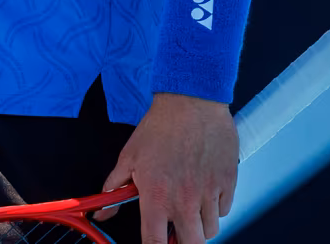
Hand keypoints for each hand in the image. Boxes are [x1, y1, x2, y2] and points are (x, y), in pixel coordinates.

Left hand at [94, 93, 238, 242]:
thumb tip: (102, 212)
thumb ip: (113, 189)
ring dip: (200, 224)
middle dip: (183, 241)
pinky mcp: (227, 183)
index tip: (155, 242)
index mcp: (157, 197)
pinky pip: (224, 210)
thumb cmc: (160, 126)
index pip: (155, 243)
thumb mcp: (129, 156)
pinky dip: (215, 206)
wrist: (191, 100)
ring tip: (190, 204)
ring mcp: (209, 194)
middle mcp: (185, 201)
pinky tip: (204, 189)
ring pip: (210, 230)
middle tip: (177, 229)